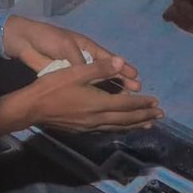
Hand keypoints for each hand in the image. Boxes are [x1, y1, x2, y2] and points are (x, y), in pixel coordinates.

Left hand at [0, 16, 140, 88]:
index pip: (109, 59)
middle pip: (106, 73)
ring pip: (97, 83)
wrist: (25, 42)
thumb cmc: (48, 39)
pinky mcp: (66, 80)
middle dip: (121, 82)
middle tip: (136, 92)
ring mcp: (75, 71)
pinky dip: (94, 95)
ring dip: (110, 91)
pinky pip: (84, 89)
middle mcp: (85, 60)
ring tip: (123, 101)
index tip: (136, 77)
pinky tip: (101, 105)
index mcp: (87, 48)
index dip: (122, 68)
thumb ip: (83, 61)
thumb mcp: (67, 48)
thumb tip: (102, 72)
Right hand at [14, 58, 163, 133]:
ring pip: (118, 127)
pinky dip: (120, 127)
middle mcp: (98, 119)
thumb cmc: (53, 87)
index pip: (127, 104)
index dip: (142, 103)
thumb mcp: (76, 72)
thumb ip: (99, 68)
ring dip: (135, 125)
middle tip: (160, 116)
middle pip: (126, 119)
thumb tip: (121, 62)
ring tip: (148, 124)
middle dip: (144, 117)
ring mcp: (90, 127)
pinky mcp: (82, 130)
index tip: (156, 103)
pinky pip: (107, 129)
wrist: (32, 108)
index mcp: (98, 103)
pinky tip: (121, 126)